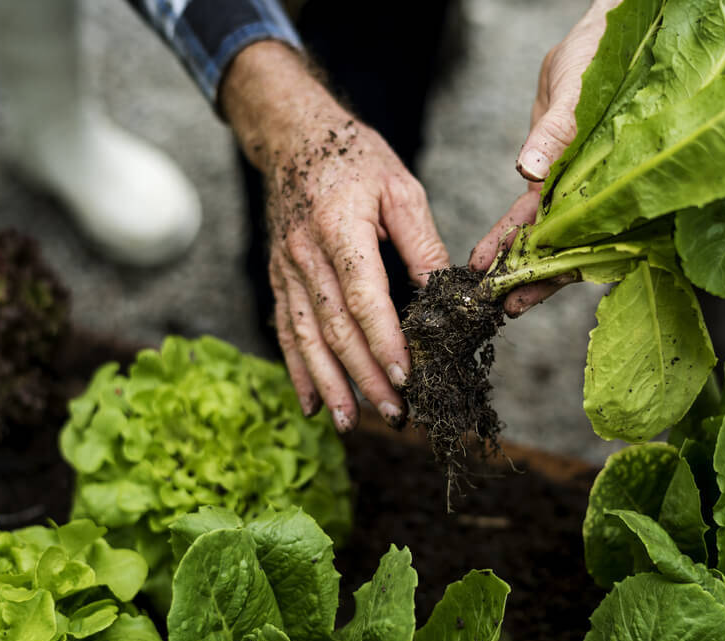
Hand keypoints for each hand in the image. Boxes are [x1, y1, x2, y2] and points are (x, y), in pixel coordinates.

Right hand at [221, 41, 448, 431]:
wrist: (293, 135)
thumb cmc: (355, 158)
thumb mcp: (401, 189)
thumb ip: (422, 244)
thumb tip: (446, 295)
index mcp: (340, 227)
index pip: (363, 297)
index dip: (384, 341)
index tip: (406, 376)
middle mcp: (305, 253)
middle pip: (335, 327)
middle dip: (365, 376)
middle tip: (395, 412)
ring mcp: (286, 268)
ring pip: (306, 337)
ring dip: (330, 384)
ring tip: (351, 422)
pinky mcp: (279, 278)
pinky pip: (286, 330)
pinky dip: (298, 370)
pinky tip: (311, 403)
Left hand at [470, 0, 620, 314]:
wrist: (599, 34)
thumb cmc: (603, 55)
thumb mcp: (579, 89)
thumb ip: (558, 130)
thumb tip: (528, 169)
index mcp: (604, 180)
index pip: (575, 235)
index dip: (547, 267)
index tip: (518, 291)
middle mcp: (591, 190)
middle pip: (561, 246)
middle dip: (530, 278)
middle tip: (498, 307)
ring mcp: (574, 185)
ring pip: (545, 234)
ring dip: (518, 262)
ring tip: (488, 290)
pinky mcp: (556, 172)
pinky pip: (533, 210)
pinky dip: (512, 232)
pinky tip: (490, 255)